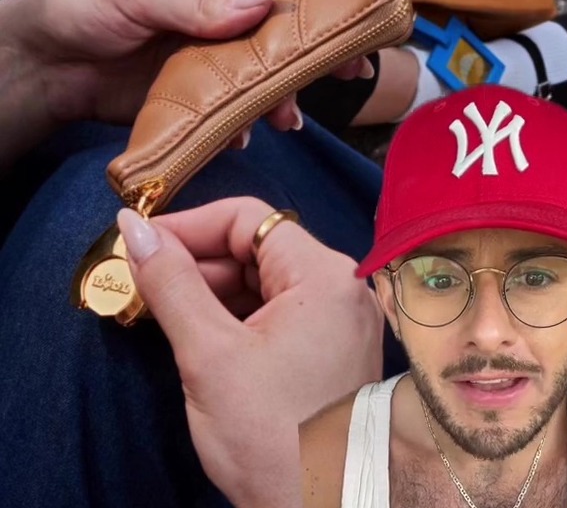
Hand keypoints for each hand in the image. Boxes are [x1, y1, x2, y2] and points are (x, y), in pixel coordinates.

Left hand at [0, 0, 386, 166]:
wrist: (47, 64)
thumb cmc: (80, 5)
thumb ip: (198, 0)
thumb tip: (265, 2)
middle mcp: (221, 6)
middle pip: (290, 17)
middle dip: (331, 34)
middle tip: (366, 53)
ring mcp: (214, 50)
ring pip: (270, 67)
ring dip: (292, 89)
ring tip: (298, 114)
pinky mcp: (201, 89)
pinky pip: (238, 104)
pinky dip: (248, 121)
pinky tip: (246, 135)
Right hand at [117, 198, 382, 507]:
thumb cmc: (273, 439)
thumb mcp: (210, 356)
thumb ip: (171, 284)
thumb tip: (133, 225)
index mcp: (323, 274)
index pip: (247, 220)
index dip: (189, 226)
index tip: (141, 246)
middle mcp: (340, 286)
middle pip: (256, 249)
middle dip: (196, 263)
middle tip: (143, 285)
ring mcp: (339, 318)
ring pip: (264, 281)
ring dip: (211, 292)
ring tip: (162, 311)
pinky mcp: (330, 347)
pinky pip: (276, 311)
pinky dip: (236, 317)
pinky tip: (198, 333)